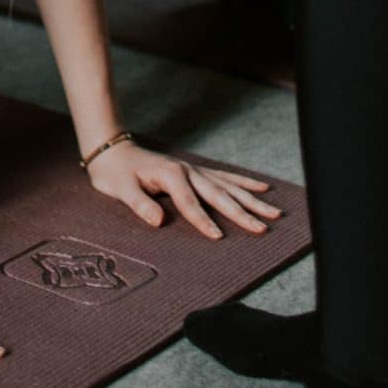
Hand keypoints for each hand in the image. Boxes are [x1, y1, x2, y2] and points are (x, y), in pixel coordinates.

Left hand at [84, 140, 281, 238]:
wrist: (112, 151)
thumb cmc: (115, 172)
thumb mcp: (119, 188)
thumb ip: (139, 204)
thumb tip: (158, 221)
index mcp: (171, 175)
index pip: (189, 203)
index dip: (202, 220)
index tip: (219, 237)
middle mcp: (187, 170)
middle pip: (218, 194)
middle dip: (241, 212)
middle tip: (262, 228)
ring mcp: (193, 170)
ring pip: (228, 186)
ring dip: (251, 199)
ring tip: (274, 212)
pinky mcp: (195, 172)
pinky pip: (224, 178)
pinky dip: (244, 183)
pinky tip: (262, 187)